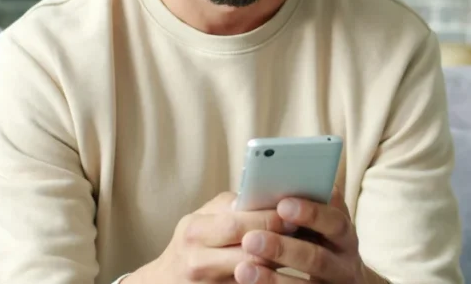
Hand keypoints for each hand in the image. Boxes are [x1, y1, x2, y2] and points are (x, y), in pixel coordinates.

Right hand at [128, 191, 295, 283]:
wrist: (166, 282)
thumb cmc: (191, 243)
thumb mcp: (201, 218)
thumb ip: (230, 206)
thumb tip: (266, 195)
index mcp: (195, 231)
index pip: (237, 224)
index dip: (269, 218)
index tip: (293, 211)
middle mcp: (198, 262)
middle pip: (251, 254)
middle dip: (280, 241)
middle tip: (304, 230)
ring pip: (256, 276)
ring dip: (280, 263)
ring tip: (300, 249)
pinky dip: (270, 279)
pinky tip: (284, 269)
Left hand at [235, 187, 383, 283]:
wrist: (339, 279)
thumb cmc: (318, 240)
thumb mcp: (319, 224)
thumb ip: (300, 209)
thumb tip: (259, 196)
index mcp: (344, 233)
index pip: (334, 220)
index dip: (311, 212)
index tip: (282, 205)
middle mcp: (345, 262)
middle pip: (318, 257)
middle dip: (283, 248)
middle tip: (251, 239)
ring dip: (274, 277)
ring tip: (243, 269)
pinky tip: (250, 281)